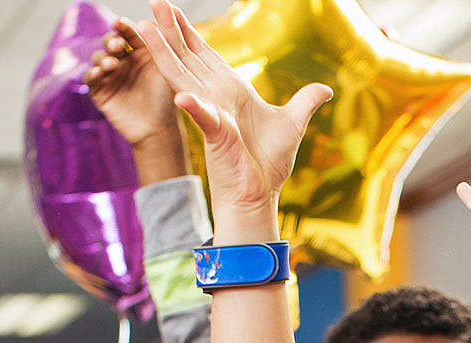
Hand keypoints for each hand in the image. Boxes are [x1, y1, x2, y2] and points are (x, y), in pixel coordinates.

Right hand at [84, 17, 188, 183]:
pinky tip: (99, 73)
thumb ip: (163, 47)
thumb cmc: (165, 100)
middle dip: (111, 41)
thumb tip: (160, 19)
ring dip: (103, 58)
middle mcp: (122, 60)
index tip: (120, 23)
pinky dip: (92, 74)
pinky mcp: (100, 91)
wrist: (158, 130)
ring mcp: (110, 75)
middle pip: (110, 43)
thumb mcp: (168, 70)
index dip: (122, 26)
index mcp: (138, 52)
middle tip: (118, 45)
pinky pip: (90, 79)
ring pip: (99, 58)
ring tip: (113, 63)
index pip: (127, 33)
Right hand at [133, 0, 329, 220]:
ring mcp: (211, 113)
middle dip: (170, 31)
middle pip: (187, 57)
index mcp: (230, 91)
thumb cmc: (270, 164)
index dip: (188, 32)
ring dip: (164, 53)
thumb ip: (305, 101)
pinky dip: (193, 105)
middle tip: (154, 3)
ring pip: (182, 76)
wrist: (260, 194)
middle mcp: (215, 98)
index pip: (204, 54)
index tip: (172, 10)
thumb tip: (325, 88)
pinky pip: (202, 116)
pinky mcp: (215, 134)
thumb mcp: (292, 124)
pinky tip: (181, 94)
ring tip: (145, 29)